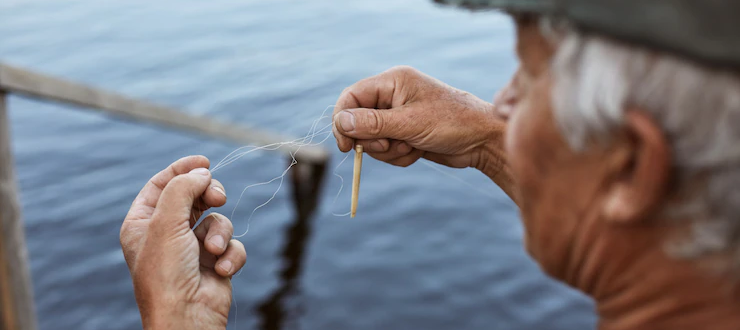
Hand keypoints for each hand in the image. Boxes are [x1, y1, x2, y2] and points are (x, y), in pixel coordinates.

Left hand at [121, 155, 246, 329]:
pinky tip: (221, 270)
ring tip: (212, 251)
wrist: (187, 317)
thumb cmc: (166, 274)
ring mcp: (192, 249)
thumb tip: (203, 172)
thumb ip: (182, 189)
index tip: (204, 161)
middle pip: (194, 197)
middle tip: (217, 197)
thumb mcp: (166, 222)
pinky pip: (231, 245)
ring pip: (217, 220)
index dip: (183, 170)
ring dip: (219, 233)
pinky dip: (230, 255)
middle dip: (209, 196)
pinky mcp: (214, 262)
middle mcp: (166, 233)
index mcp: (143, 223)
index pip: (162, 185)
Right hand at [332, 66, 512, 197]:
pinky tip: (418, 152)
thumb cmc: (452, 123)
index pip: (352, 97)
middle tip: (392, 144)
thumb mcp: (410, 123)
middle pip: (359, 122)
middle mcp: (392, 96)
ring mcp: (398, 116)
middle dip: (374, 141)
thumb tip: (342, 122)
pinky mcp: (405, 134)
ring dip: (389, 151)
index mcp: (392, 82)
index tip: (346, 145)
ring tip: (412, 147)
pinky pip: (387, 150)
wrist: (482, 141)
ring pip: (372, 140)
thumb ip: (373, 123)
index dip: (344, 120)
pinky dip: (399, 156)